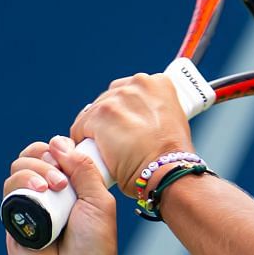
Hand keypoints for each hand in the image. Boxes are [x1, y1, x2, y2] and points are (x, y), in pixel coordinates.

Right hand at [2, 136, 121, 254]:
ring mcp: (31, 206)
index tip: (68, 156)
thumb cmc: (95, 249)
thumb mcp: (99, 202)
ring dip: (33, 170)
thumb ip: (83, 169)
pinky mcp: (13, 221)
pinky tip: (36, 192)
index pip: (57, 153)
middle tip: (61, 181)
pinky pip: (7, 193)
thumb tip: (59, 142)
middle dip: (44, 158)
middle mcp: (50, 194)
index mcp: (73, 187)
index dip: (58, 148)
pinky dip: (19, 185)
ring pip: (17, 171)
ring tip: (49, 188)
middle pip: (32, 157)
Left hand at [71, 74, 196, 195]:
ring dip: (95, 129)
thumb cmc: (172, 156)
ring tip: (105, 148)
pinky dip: (83, 140)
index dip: (125, 110)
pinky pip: (80, 127)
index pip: (128, 90)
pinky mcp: (100, 116)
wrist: (168, 171)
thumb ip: (153, 111)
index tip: (126, 125)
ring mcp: (117, 99)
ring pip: (92, 113)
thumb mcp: (172, 120)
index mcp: (157, 83)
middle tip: (117, 140)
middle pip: (109, 98)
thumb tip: (136, 118)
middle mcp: (137, 85)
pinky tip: (94, 151)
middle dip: (109, 119)